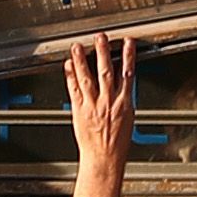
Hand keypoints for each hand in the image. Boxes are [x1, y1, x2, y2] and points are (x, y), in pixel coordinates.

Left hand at [62, 34, 135, 165]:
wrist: (104, 159)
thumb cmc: (117, 143)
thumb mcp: (129, 118)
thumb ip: (124, 99)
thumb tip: (125, 84)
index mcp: (124, 103)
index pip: (127, 74)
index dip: (128, 57)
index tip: (127, 43)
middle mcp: (108, 102)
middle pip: (106, 72)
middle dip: (103, 53)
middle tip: (100, 37)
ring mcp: (93, 105)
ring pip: (88, 78)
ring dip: (82, 61)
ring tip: (78, 46)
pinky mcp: (79, 110)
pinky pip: (74, 90)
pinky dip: (70, 77)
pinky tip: (68, 65)